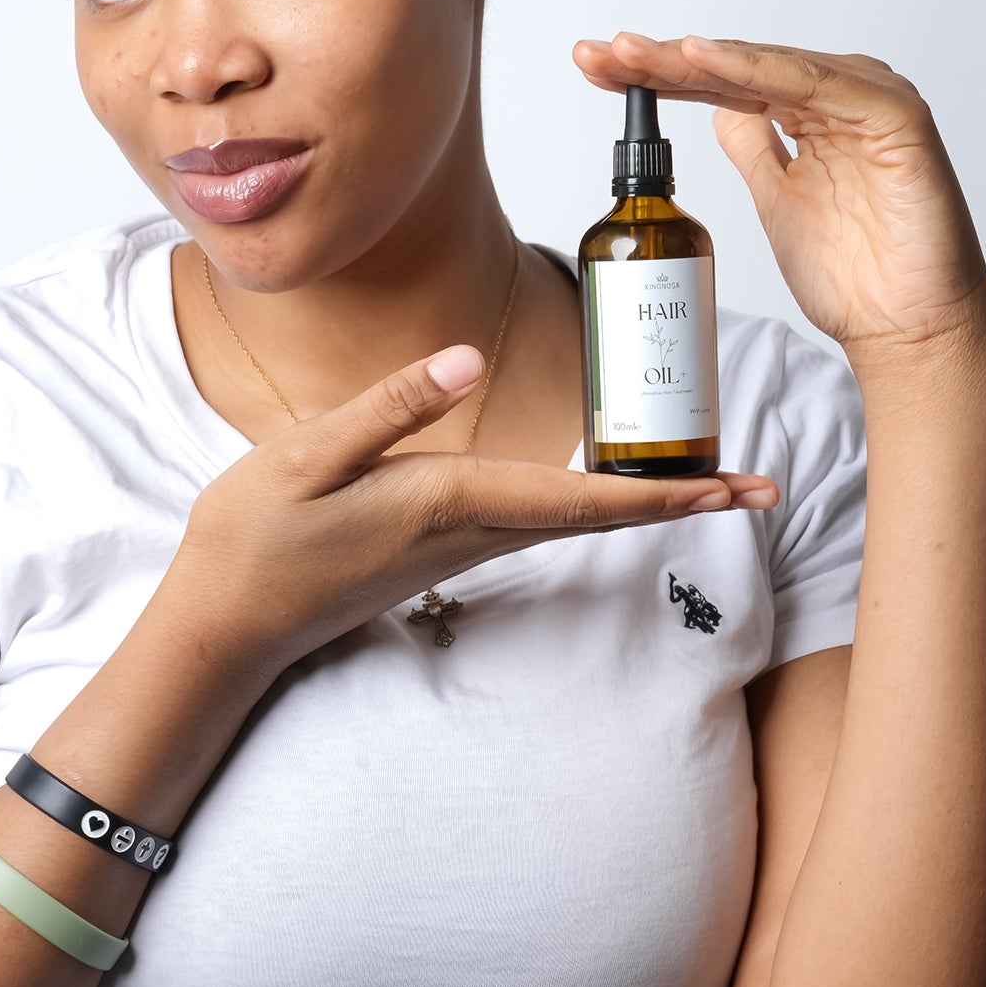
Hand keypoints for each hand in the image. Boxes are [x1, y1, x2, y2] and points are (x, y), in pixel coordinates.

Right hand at [176, 344, 779, 679]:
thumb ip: (391, 407)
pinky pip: (539, 525)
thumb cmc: (255, 539)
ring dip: (645, 504)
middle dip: (683, 501)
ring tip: (707, 481)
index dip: (668, 493)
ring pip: (575, 522)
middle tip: (762, 486)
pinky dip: (593, 506)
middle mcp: (470, 533)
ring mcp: (459, 550)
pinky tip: (606, 489)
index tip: (737, 488)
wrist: (223, 628)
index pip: (584, 499)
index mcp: (450, 503)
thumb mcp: (308, 456)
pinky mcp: (440, 550)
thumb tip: (470, 359)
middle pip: (600, 516)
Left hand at [572, 31, 985, 362]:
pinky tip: (700, 57)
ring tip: (631, 53)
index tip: (594, 71)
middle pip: (735, 67)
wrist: (905, 330)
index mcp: (811, 112)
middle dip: (659, 61)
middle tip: (595, 54)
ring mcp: (866, 100)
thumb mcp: (778, 201)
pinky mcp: (893, 113)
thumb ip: (754, 148)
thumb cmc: (855, 277)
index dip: (657, 76)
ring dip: (693, 58)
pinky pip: (811, 83)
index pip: (722, 84)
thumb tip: (714, 109)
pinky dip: (753, 69)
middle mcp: (837, 96)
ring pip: (764, 66)